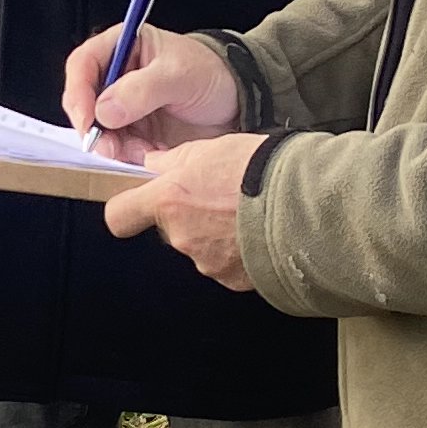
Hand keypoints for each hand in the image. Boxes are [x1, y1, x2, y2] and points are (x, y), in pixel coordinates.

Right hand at [60, 20, 240, 148]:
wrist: (240, 102)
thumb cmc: (214, 73)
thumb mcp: (179, 76)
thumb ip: (141, 90)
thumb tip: (105, 110)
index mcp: (124, 46)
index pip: (83, 64)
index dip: (78, 91)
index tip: (87, 117)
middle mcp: (118, 76)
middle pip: (83, 101)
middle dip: (93, 126)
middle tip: (108, 144)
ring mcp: (124, 105)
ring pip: (97, 129)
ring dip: (112, 145)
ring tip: (140, 150)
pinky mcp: (134, 130)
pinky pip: (117, 147)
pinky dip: (128, 155)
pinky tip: (150, 154)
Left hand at [103, 133, 265, 287]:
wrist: (307, 206)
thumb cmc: (262, 171)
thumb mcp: (213, 148)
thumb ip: (176, 160)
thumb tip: (155, 165)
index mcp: (169, 201)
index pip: (119, 216)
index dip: (127, 209)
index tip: (138, 201)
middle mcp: (182, 236)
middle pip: (169, 230)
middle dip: (188, 216)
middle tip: (220, 196)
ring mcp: (207, 262)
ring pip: (200, 246)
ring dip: (216, 233)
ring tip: (248, 213)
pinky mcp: (233, 280)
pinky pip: (227, 264)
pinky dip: (238, 251)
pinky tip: (260, 232)